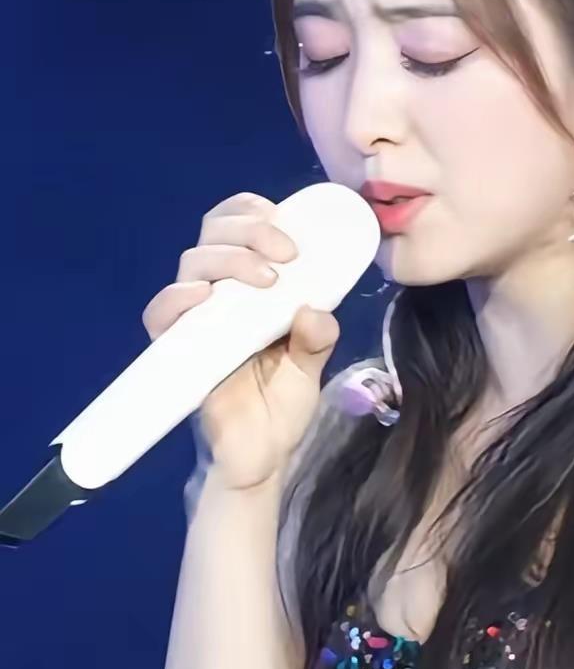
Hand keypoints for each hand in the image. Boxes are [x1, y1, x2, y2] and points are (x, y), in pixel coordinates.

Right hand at [142, 191, 339, 492]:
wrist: (261, 456)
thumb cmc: (281, 405)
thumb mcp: (311, 366)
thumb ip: (317, 336)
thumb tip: (313, 309)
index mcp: (251, 288)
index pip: (236, 228)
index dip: (250, 211)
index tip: (281, 217)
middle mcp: (219, 295)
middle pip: (214, 235)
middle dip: (249, 229)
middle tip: (286, 251)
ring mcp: (196, 320)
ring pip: (193, 264)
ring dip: (229, 258)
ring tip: (266, 278)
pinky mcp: (176, 348)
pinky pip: (161, 313)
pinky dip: (178, 298)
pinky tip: (204, 297)